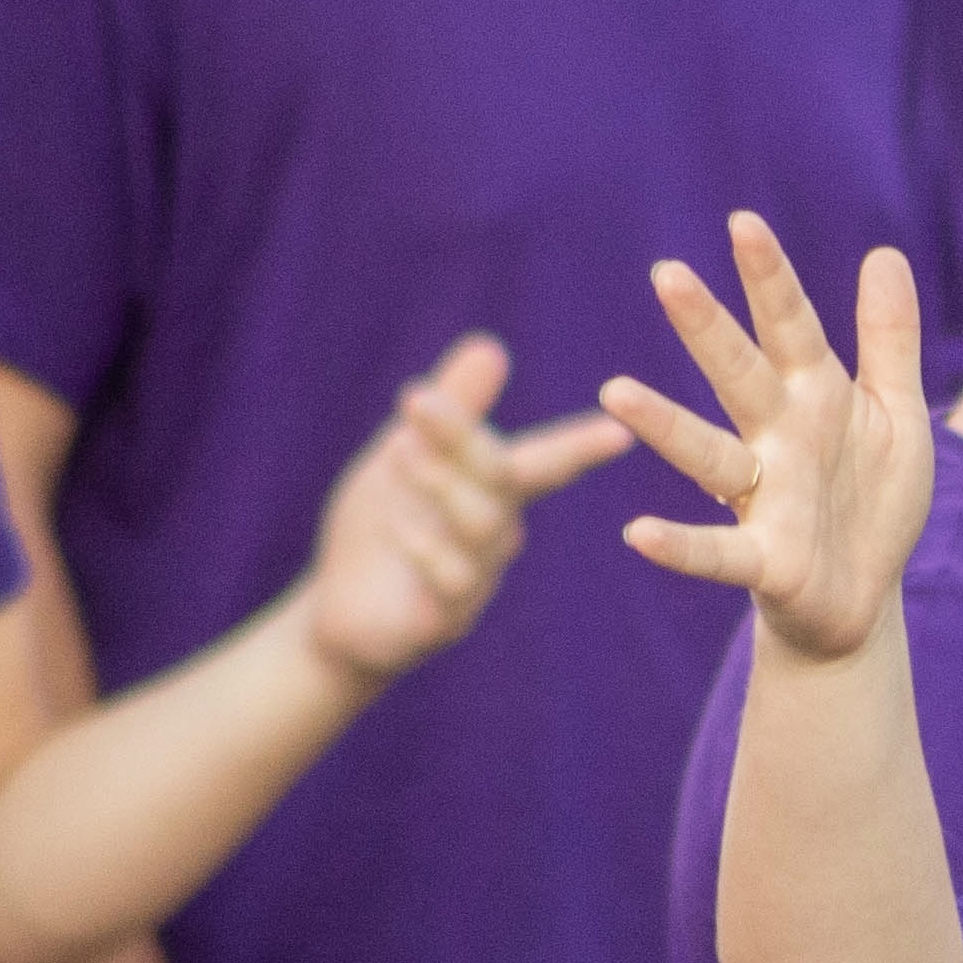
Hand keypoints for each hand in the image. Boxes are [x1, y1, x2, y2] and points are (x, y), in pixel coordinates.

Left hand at [294, 333, 630, 689]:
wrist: (341, 613)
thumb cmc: (380, 528)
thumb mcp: (405, 457)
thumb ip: (451, 410)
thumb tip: (492, 345)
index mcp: (493, 491)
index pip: (547, 460)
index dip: (582, 446)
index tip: (620, 430)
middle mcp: (496, 532)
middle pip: (500, 476)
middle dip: (463, 434)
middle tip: (416, 398)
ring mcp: (476, 576)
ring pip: (481, 525)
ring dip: (440, 483)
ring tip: (397, 453)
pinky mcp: (445, 616)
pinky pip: (452, 580)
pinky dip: (426, 547)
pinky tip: (396, 524)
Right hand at [605, 215, 932, 664]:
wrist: (865, 597)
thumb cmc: (873, 498)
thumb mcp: (897, 414)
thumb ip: (889, 339)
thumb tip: (883, 253)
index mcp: (816, 397)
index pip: (791, 328)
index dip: (770, 280)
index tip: (742, 223)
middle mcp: (779, 438)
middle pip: (739, 376)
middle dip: (707, 329)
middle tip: (667, 275)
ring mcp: (764, 498)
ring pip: (709, 454)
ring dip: (665, 427)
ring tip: (616, 393)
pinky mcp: (765, 561)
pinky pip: (715, 553)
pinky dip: (678, 545)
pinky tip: (637, 534)